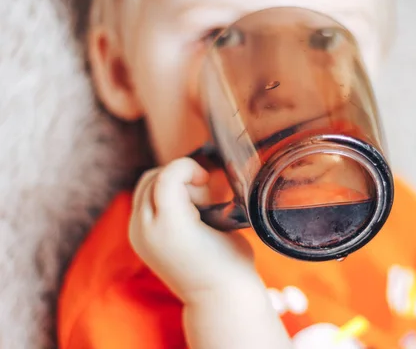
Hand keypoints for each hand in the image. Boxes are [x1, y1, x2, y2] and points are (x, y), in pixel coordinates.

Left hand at [129, 157, 256, 302]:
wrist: (218, 297)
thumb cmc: (229, 259)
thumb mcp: (223, 219)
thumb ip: (200, 193)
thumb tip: (194, 177)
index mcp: (170, 224)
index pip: (168, 175)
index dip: (189, 168)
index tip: (207, 178)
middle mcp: (146, 229)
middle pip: (153, 177)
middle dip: (179, 176)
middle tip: (202, 193)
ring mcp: (138, 235)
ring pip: (145, 187)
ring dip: (168, 185)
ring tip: (193, 205)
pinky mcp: (138, 239)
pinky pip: (142, 202)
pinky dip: (161, 198)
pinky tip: (182, 212)